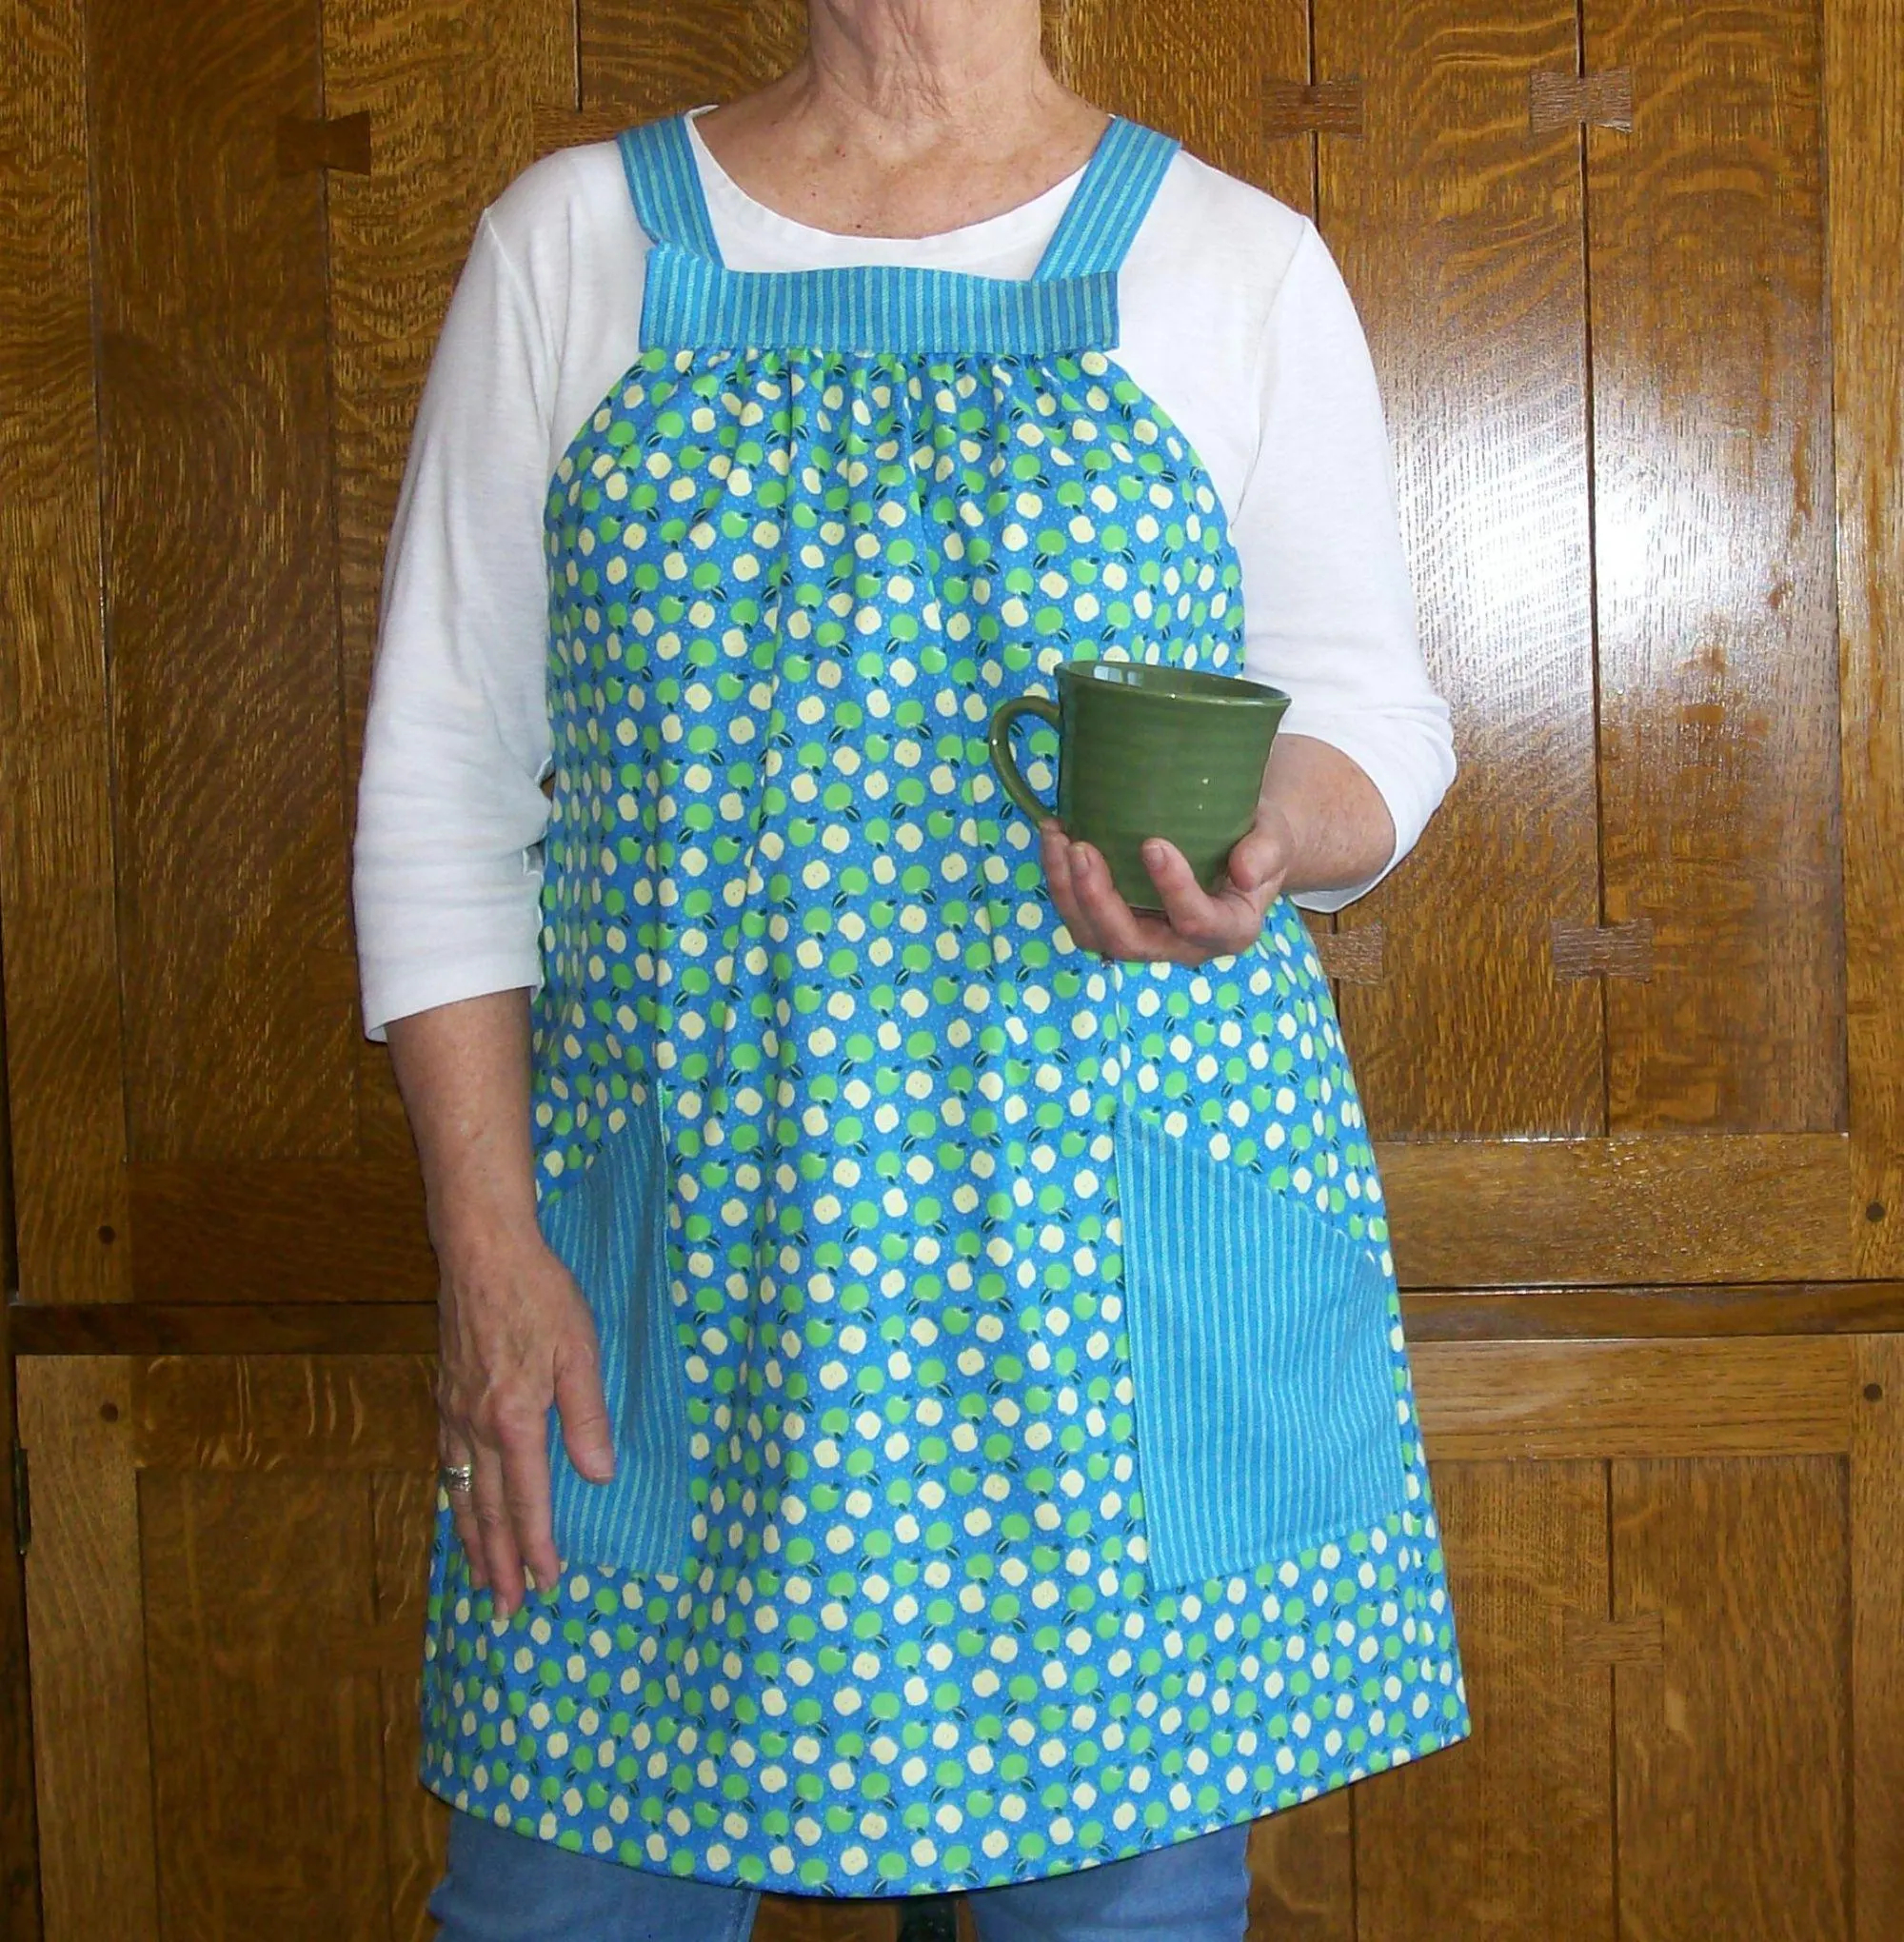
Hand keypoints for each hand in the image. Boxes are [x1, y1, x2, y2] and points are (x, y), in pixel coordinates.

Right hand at [434, 1226, 613, 1617]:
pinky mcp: (445, 1395)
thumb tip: (599, 1476)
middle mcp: (476, 1426)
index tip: (547, 1584)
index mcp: (514, 1420)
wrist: (481, 1251)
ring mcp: (454, 1412)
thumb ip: (587, 1417)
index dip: (538, 1546)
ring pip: (461, 1493)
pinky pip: (448, 1463)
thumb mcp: (580, 1351)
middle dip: (499, 1563)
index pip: (528, 1500)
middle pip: (487, 1511)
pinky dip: (454, 1499)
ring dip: (472, 1541)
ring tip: (480, 1577)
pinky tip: (460, 1507)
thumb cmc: (539, 1295)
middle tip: (506, 1610)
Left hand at [1040, 805, 1295, 963]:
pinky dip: (1060, 880)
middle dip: (1098, 899)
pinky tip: (1054, 835)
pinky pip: (1081, 915)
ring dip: (1067, 891)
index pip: (1197, 922)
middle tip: (1081, 848)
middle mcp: (1183, 947)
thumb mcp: (1275, 838)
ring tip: (1057, 837)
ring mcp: (1146, 939)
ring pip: (1095, 936)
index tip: (1153, 843)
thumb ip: (1267, 851)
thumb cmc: (1259, 841)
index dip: (1173, 889)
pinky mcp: (1119, 922)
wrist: (1239, 846)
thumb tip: (1245, 871)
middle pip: (1130, 942)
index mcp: (1229, 931)